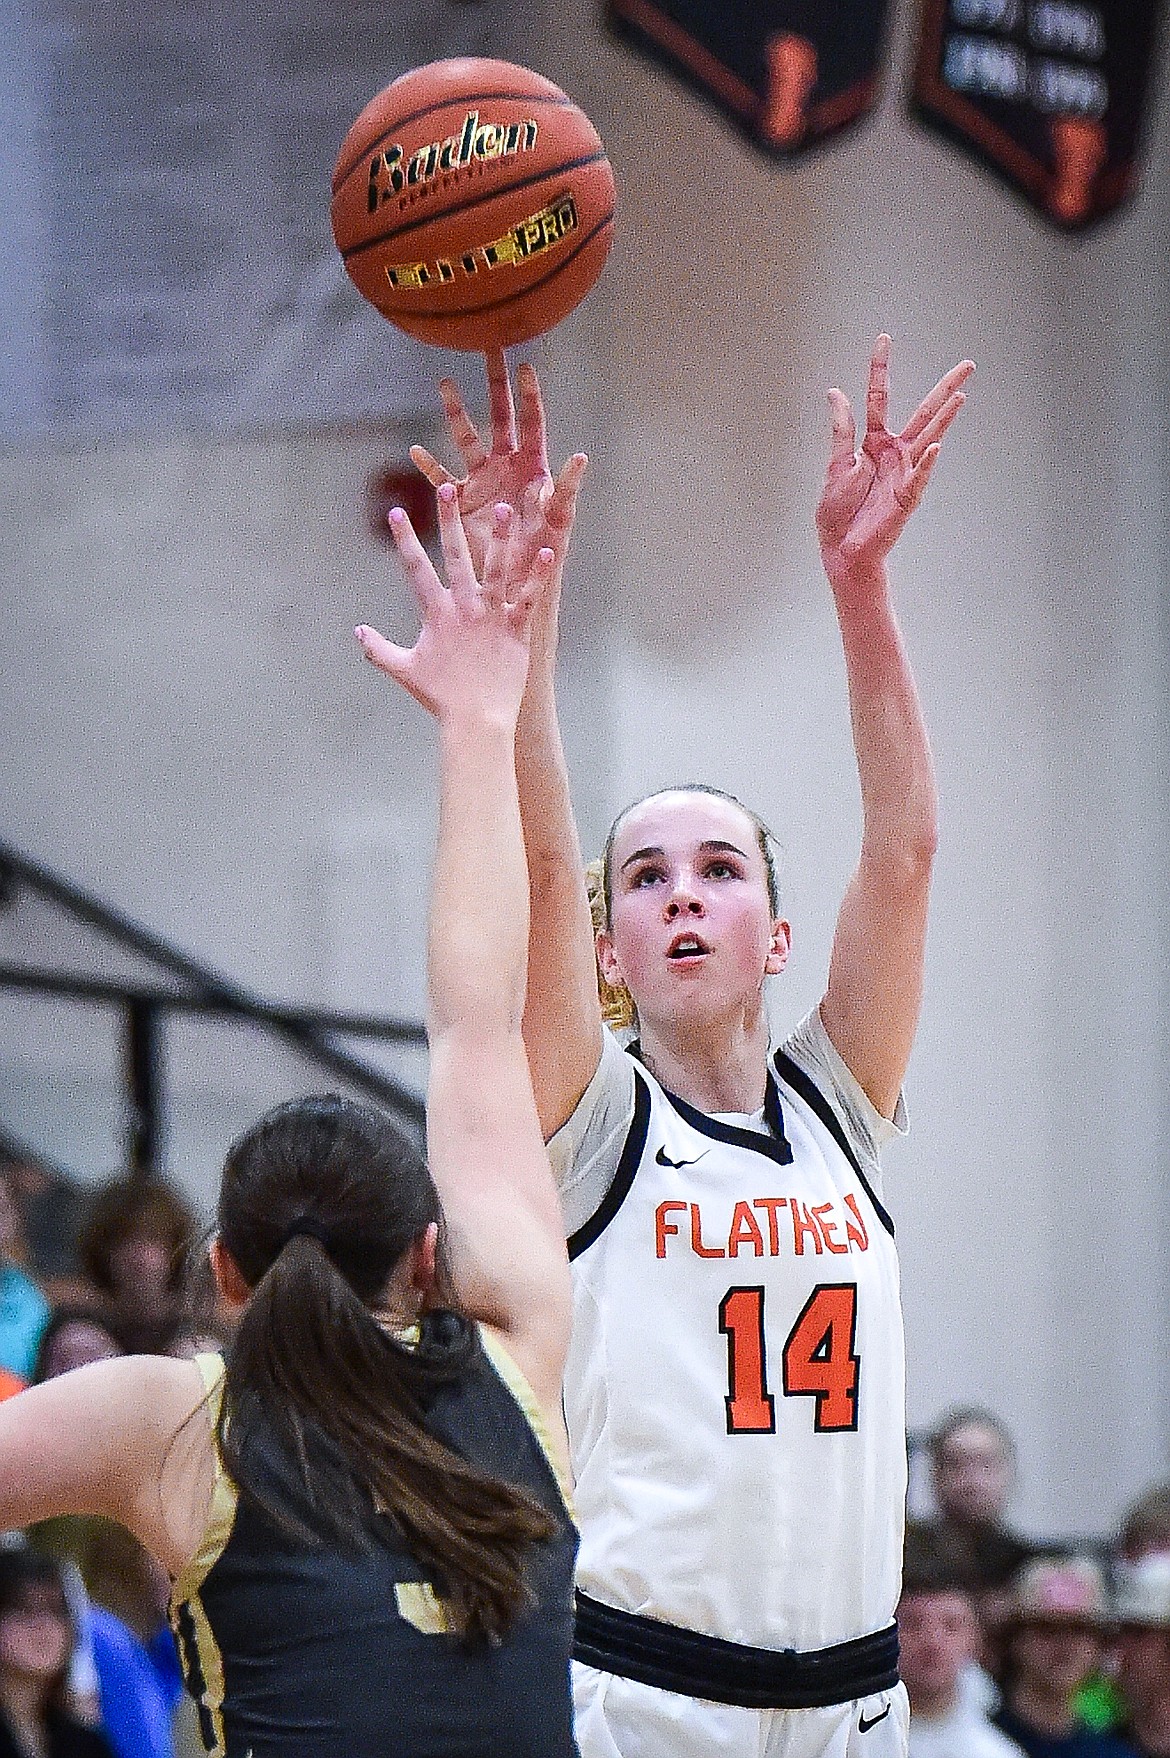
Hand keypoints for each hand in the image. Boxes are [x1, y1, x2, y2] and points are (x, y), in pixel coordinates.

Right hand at [356, 482, 554, 725]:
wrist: (475, 720)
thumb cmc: (440, 697)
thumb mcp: (404, 670)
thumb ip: (379, 649)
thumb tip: (357, 633)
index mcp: (436, 613)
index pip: (415, 569)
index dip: (404, 540)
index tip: (396, 511)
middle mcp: (463, 608)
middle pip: (455, 556)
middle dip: (449, 520)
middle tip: (447, 488)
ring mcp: (490, 616)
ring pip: (495, 569)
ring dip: (500, 538)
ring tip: (505, 508)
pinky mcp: (515, 629)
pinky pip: (527, 596)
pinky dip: (536, 575)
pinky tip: (546, 550)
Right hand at [411, 351, 585, 582]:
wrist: (517, 580)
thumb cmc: (545, 552)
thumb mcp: (559, 519)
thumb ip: (567, 488)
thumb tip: (580, 456)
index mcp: (533, 467)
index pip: (531, 422)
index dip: (528, 394)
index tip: (524, 364)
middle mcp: (506, 466)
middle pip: (499, 416)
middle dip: (495, 384)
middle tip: (490, 348)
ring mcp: (483, 480)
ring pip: (466, 438)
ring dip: (456, 412)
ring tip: (445, 383)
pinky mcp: (462, 501)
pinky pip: (441, 478)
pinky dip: (429, 465)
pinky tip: (415, 450)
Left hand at [816, 335, 973, 590]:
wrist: (842, 550)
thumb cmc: (838, 512)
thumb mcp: (836, 464)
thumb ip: (841, 429)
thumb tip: (836, 392)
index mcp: (874, 443)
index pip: (880, 397)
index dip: (880, 368)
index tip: (884, 339)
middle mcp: (895, 453)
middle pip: (923, 413)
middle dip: (944, 389)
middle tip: (967, 365)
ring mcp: (905, 473)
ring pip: (929, 438)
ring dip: (945, 418)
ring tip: (962, 395)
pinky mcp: (906, 497)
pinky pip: (918, 477)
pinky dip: (925, 463)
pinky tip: (936, 446)